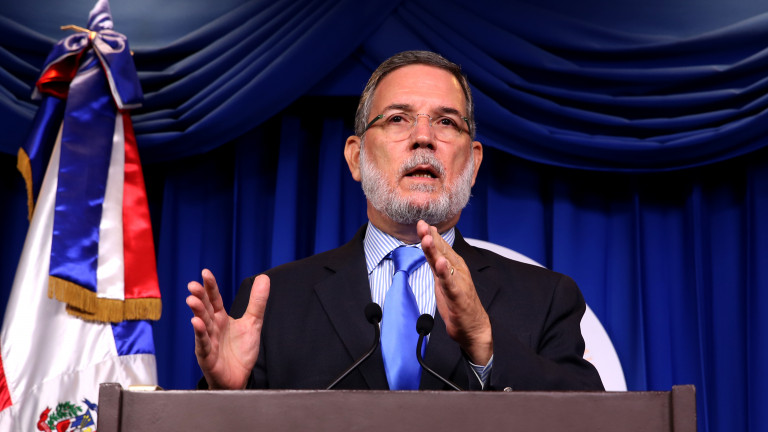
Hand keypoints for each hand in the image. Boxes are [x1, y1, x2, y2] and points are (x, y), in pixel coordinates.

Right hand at [186, 269, 269, 388]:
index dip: (210, 286)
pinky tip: (196, 322)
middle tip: (192, 285)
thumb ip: (257, 302)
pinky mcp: (207, 356)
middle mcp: (212, 327)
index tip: (205, 272)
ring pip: (201, 324)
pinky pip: (203, 343)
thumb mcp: (253, 323)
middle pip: (205, 309)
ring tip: (191, 300)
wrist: (238, 378)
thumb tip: (264, 277)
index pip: (215, 299)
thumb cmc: (240, 351)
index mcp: (221, 318)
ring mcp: (208, 341)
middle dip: (199, 297)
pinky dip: (200, 333)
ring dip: (196, 312)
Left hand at [417, 220, 492, 364]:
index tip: (420, 222)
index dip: (429, 234)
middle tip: (422, 225)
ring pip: (444, 264)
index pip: (440, 246)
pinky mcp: (458, 296)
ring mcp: (458, 282)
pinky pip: (450, 283)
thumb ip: (436, 260)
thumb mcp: (442, 278)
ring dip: (436, 250)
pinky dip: (445, 272)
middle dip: (430, 237)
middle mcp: (457, 270)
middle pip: (441, 251)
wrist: (473, 326)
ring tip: (427, 239)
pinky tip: (441, 263)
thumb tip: (428, 241)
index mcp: (453, 265)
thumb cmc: (458, 302)